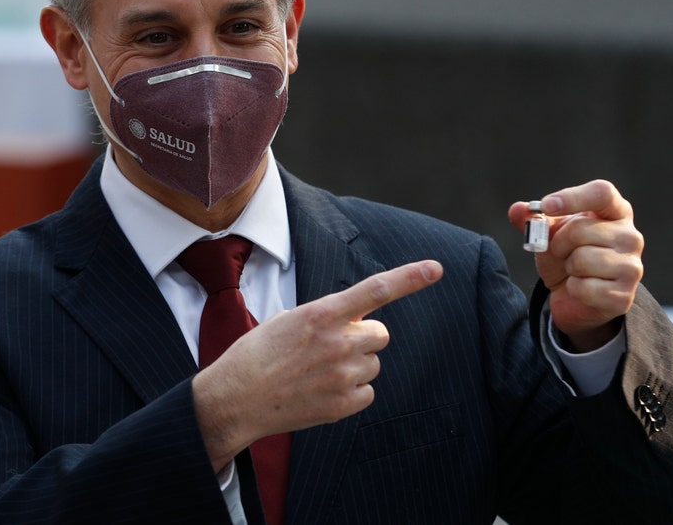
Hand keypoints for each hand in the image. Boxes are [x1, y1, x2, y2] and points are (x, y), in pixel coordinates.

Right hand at [192, 260, 442, 470]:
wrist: (236, 398)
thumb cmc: (258, 354)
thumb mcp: (287, 319)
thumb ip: (326, 316)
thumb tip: (354, 320)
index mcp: (322, 314)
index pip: (376, 289)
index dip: (410, 277)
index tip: (436, 268)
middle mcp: (338, 342)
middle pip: (380, 333)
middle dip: (363, 337)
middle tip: (330, 347)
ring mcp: (343, 375)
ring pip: (373, 363)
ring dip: (355, 365)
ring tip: (317, 372)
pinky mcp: (344, 405)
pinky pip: (368, 392)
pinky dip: (351, 392)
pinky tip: (322, 391)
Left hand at [509, 180, 642, 352]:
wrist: (576, 297)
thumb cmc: (567, 255)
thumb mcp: (548, 234)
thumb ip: (533, 220)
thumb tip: (517, 210)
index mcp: (616, 212)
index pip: (602, 193)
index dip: (573, 197)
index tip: (547, 206)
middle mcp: (631, 236)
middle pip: (580, 229)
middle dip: (558, 243)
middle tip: (561, 252)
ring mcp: (632, 267)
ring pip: (582, 259)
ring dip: (567, 267)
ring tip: (574, 270)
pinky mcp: (624, 296)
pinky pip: (584, 288)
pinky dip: (573, 289)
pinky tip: (580, 288)